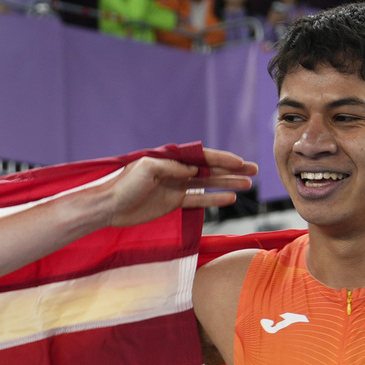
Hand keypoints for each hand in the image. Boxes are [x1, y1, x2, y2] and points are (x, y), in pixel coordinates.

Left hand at [91, 147, 254, 226]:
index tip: (240, 162)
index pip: (202, 157)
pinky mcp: (173, 202)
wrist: (109, 206)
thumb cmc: (124, 185)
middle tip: (254, 170)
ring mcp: (176, 186)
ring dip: (227, 183)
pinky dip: (213, 199)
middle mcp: (177, 170)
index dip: (221, 160)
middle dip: (232, 170)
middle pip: (209, 169)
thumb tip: (193, 169)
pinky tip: (230, 198)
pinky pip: (198, 199)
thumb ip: (172, 167)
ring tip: (248, 184)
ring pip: (208, 183)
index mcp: (171, 158)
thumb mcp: (147, 170)